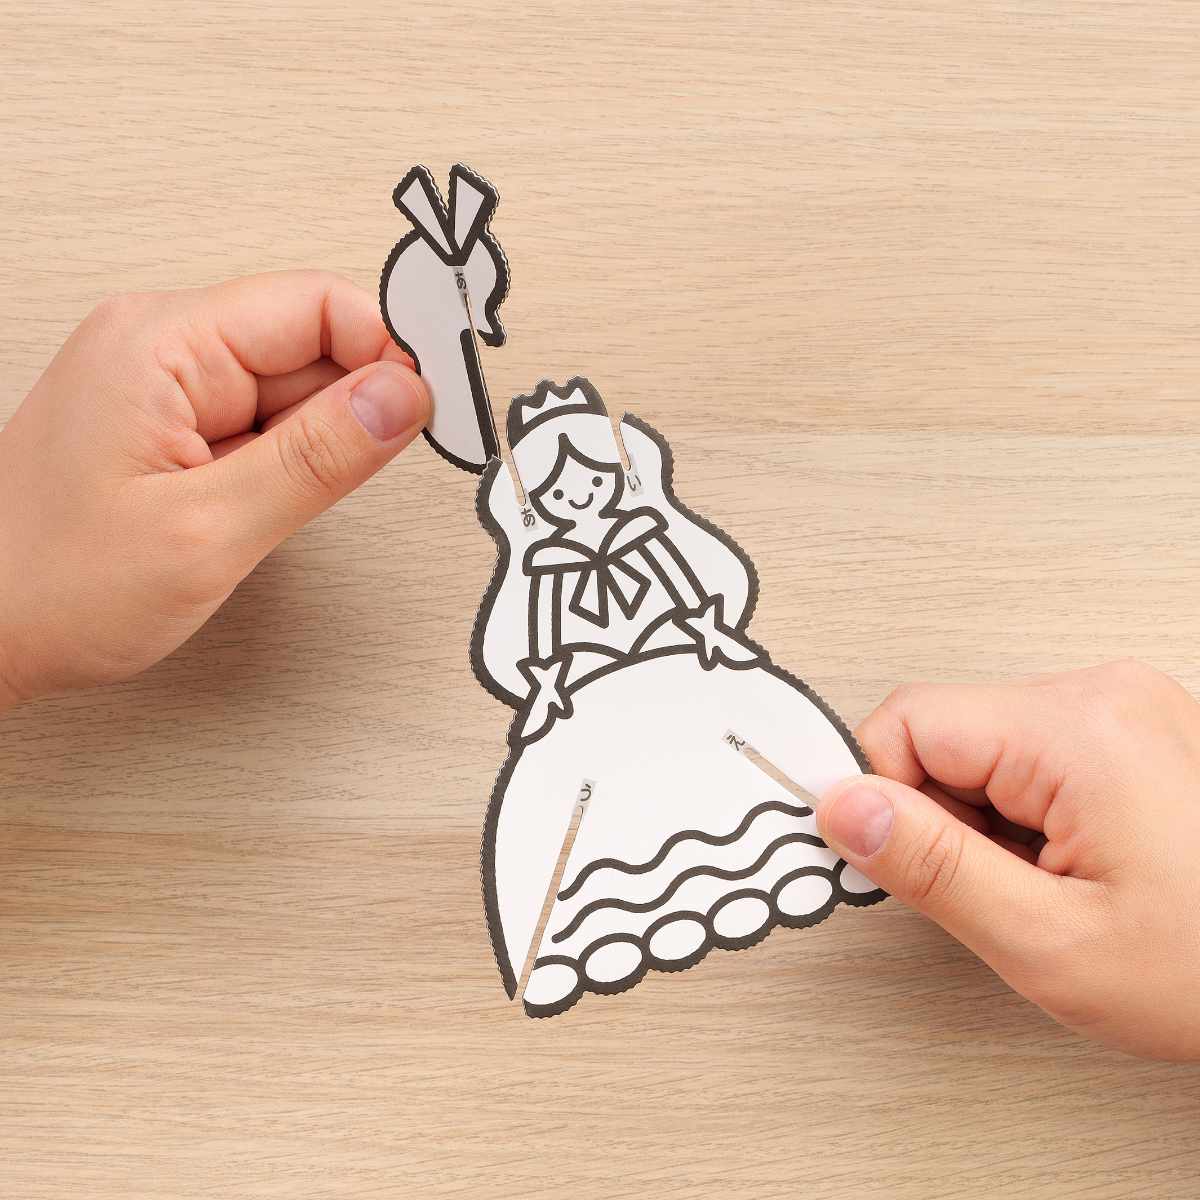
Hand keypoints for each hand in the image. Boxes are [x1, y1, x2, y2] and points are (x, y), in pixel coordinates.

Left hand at [0, 271, 429, 709]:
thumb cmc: (52, 586)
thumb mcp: (206, 530)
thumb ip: (318, 458)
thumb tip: (405, 397)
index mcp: (161, 344)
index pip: (316, 306)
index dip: (388, 352)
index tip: (434, 409)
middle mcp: (162, 348)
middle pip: (311, 347)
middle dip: (356, 411)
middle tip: (360, 481)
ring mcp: (166, 388)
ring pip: (292, 393)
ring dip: (317, 448)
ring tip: (275, 512)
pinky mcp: (171, 426)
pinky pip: (261, 426)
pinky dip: (286, 466)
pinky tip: (261, 511)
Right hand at [815, 660, 1199, 1059]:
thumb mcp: (1052, 944)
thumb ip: (932, 867)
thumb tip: (844, 806)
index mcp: (1080, 731)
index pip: (906, 721)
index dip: (882, 797)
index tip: (894, 860)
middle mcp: (1104, 696)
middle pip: (945, 733)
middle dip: (944, 817)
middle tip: (1002, 889)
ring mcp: (1125, 707)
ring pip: (983, 747)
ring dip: (987, 819)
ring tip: (1051, 881)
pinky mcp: (1133, 727)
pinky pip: (1030, 753)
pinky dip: (1027, 812)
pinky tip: (1073, 862)